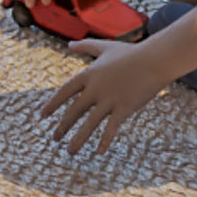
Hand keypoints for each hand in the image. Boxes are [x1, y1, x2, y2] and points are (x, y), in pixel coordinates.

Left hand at [40, 38, 177, 154]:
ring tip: (70, 151)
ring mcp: (110, 99)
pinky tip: (99, 152)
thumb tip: (69, 45)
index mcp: (89, 74)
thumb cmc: (131, 53)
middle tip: (54, 139)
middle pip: (75, 110)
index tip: (42, 116)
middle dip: (63, 126)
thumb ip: (86, 46)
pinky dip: (105, 140)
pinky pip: (111, 127)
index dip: (53, 104)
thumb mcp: (105, 47)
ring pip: (89, 123)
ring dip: (79, 138)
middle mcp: (96, 88)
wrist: (154, 60)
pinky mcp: (124, 108)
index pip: (65, 91)